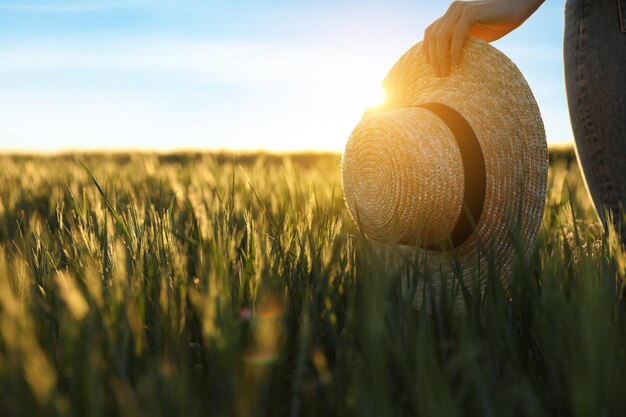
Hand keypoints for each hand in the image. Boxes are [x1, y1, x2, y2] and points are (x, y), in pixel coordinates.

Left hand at [423, 0, 543, 76]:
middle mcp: (453, 9)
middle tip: (439, 75)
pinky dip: (455, 50)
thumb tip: (449, 64)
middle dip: (434, 58)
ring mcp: (461, 9)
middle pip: (434, 36)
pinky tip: (457, 63)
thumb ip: (461, 43)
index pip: (430, 32)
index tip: (430, 67)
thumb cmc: (498, 23)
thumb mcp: (475, 35)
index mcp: (451, 14)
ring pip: (442, 36)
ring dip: (441, 57)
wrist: (518, 7)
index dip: (427, 50)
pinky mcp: (471, 12)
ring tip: (445, 72)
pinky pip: (457, 33)